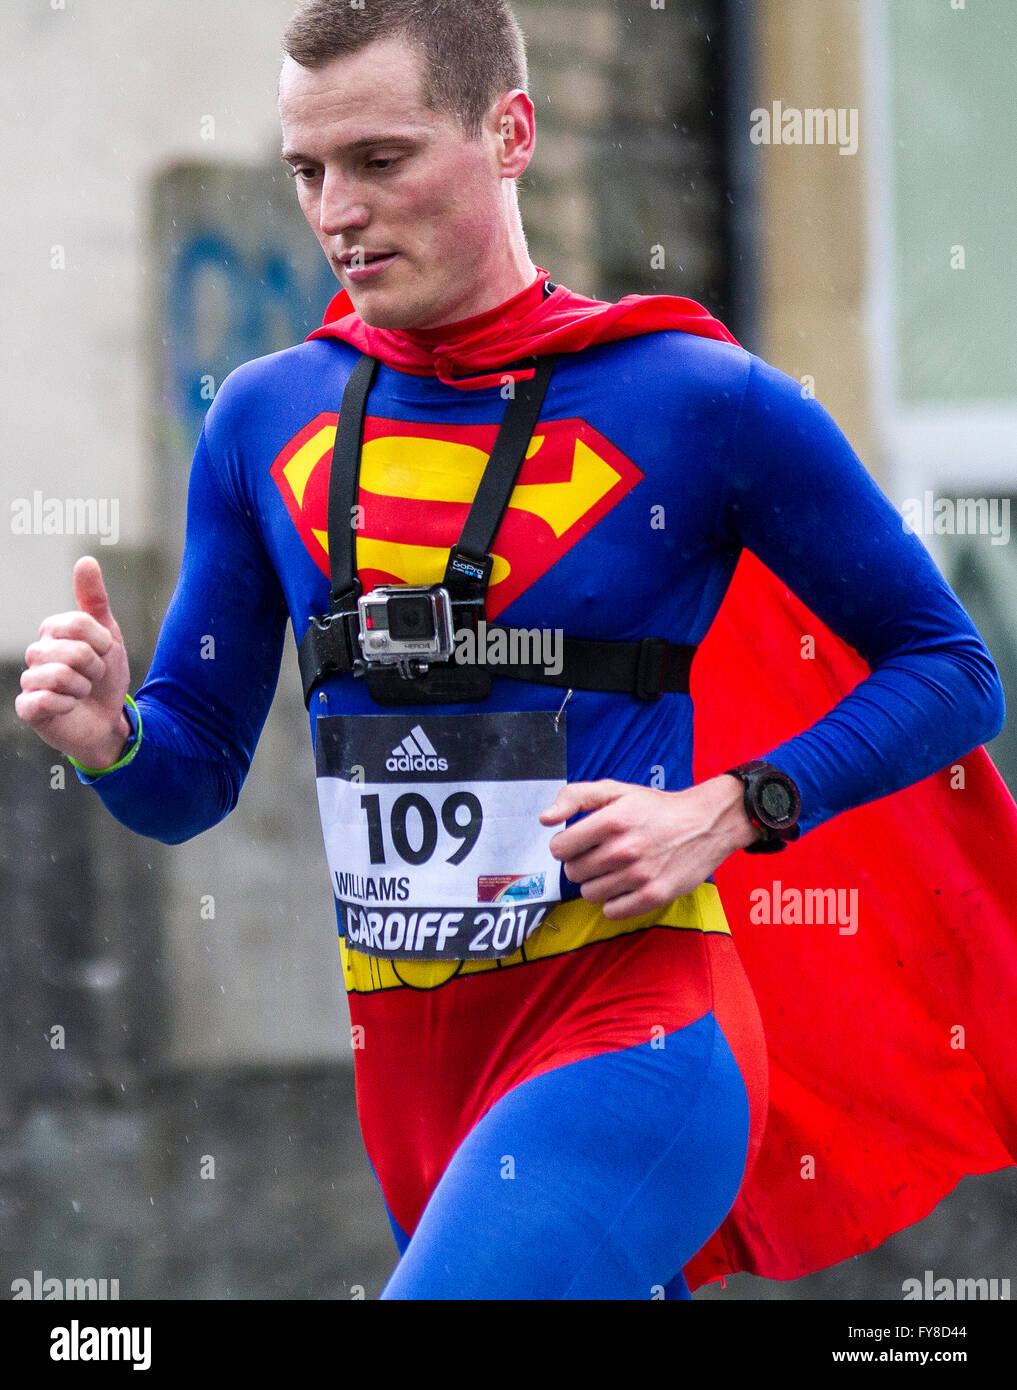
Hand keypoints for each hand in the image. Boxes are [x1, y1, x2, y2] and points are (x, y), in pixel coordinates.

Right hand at [16, 555, 131, 767]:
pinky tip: (68, 708)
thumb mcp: (109, 636)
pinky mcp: (27, 708)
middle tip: (93, 677)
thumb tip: (85, 560)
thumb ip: (95, 599)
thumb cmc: (104, 677)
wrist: (108, 719)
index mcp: (52, 631)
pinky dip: (67, 705)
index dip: (102, 643)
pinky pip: (44, 700)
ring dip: (83, 688)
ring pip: (61, 675)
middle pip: (73, 650)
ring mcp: (30, 681)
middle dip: (95, 668)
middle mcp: (36, 653)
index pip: (79, 623)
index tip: (104, 654)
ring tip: (82, 692)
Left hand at [539, 776, 758, 919]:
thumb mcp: (616, 790)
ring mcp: (640, 875)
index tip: (579, 843)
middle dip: (581, 863)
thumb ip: (576, 796)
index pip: (559, 848)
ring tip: (615, 869)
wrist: (706, 823)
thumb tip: (545, 819)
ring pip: (589, 894)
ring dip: (597, 883)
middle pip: (573, 872)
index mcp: (612, 820)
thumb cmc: (656, 808)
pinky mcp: (655, 895)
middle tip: (601, 854)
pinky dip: (614, 901)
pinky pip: (612, 911)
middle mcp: (624, 849)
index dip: (565, 846)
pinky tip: (626, 885)